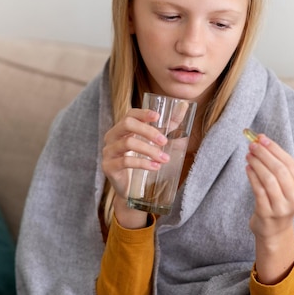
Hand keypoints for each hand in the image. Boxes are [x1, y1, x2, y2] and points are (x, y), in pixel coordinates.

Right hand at [101, 108, 168, 226]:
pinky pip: (125, 161)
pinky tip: (155, 167)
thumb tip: (185, 105)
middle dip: (148, 131)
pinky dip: (143, 163)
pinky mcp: (108, 166)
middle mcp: (112, 136)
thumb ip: (170, 125)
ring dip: (149, 150)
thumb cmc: (144, 160)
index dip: (143, 113)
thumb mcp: (157, 141)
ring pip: (128, 143)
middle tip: (164, 141)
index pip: (130, 114)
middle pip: (127, 124)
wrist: (132, 189)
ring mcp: (108, 151)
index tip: (157, 117)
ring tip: (164, 158)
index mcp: (123, 128)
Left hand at [245, 132, 293, 283]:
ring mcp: (282, 208)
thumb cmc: (280, 200)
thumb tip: (261, 139)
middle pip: (279, 170)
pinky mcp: (267, 213)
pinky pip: (258, 190)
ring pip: (268, 179)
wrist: (274, 229)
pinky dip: (252, 176)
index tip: (262, 138)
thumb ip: (278, 164)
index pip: (290, 163)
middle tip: (252, 145)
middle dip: (264, 154)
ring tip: (248, 155)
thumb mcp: (287, 184)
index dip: (275, 149)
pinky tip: (247, 167)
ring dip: (257, 163)